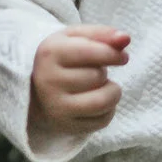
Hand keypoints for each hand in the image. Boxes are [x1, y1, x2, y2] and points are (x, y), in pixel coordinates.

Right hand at [30, 25, 129, 145]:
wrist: (37, 91)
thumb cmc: (63, 59)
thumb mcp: (76, 38)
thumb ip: (102, 34)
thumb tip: (125, 38)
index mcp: (49, 53)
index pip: (90, 51)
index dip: (113, 54)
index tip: (123, 56)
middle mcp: (48, 81)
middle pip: (97, 76)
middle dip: (104, 72)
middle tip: (93, 72)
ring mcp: (56, 107)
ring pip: (103, 101)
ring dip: (112, 92)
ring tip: (103, 87)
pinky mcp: (67, 127)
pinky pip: (103, 120)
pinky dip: (109, 110)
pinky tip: (96, 101)